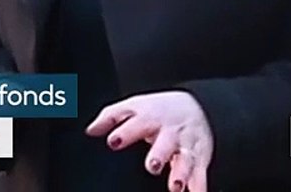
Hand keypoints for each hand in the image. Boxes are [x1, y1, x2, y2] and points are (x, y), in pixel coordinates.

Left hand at [86, 91, 212, 191]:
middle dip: (159, 154)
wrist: (197, 107)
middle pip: (165, 143)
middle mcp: (169, 132)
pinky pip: (200, 174)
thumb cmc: (157, 112)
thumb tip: (90, 130)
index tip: (113, 142)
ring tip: (175, 186)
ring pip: (185, 160)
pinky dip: (199, 186)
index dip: (125, 133)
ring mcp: (185, 146)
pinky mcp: (200, 159)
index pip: (136, 123)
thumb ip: (110, 118)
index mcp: (149, 118)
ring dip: (181, 173)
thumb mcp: (133, 107)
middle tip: (152, 166)